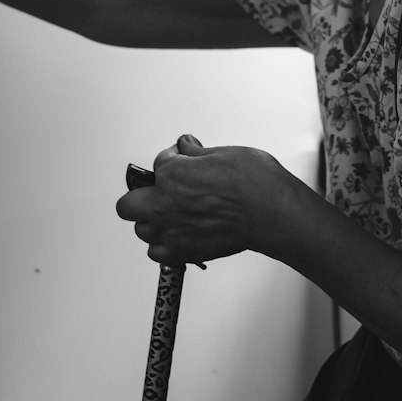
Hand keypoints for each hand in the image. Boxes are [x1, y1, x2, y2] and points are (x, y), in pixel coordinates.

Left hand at [115, 134, 298, 266]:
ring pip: (141, 230)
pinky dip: (163, 246)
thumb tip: (187, 147)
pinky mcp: (183, 252)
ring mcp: (171, 231)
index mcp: (171, 174)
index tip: (183, 159)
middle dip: (142, 194)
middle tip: (161, 190)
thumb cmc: (255, 182)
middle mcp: (163, 204)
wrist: (272, 213)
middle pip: (129, 204)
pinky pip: (156, 253)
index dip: (173, 159)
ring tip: (171, 214)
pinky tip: (176, 236)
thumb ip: (197, 153)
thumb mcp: (224, 152)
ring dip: (152, 221)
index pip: (158, 162)